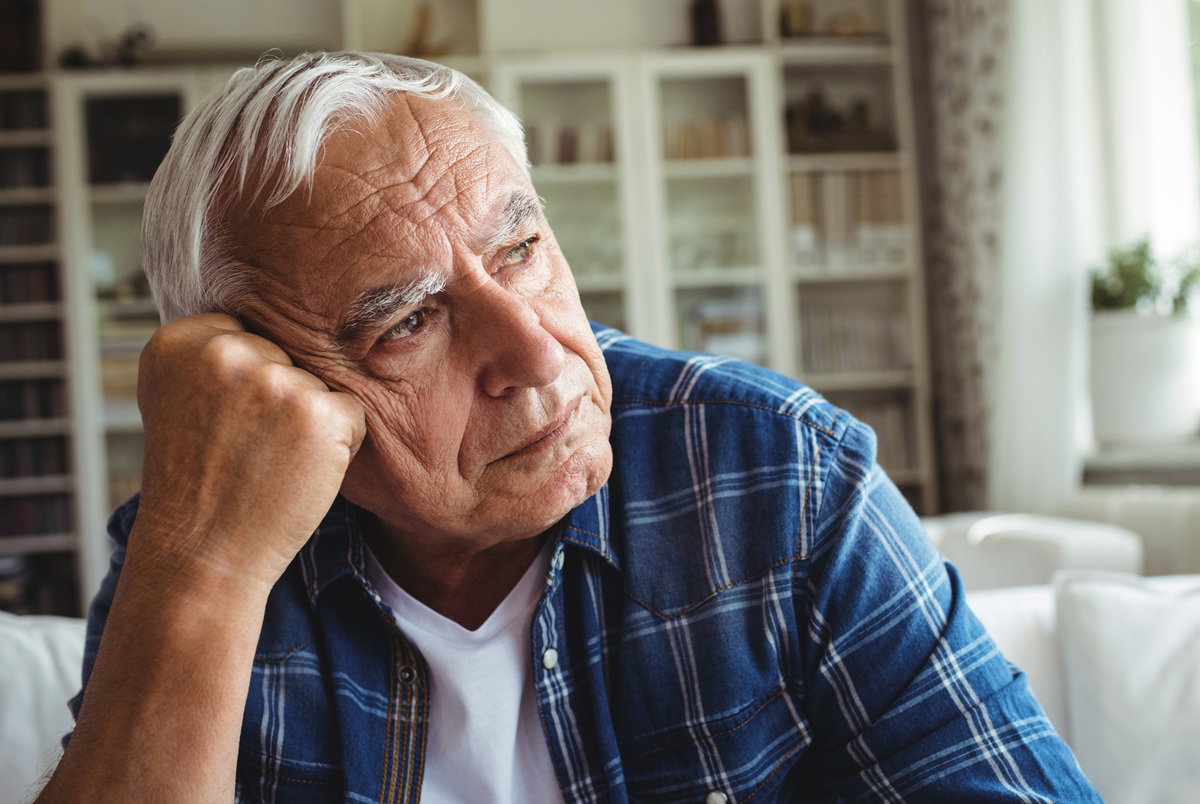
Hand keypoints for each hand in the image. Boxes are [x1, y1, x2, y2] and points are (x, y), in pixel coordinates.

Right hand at [132, 313, 365, 593]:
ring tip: (267, 462)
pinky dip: (338, 445)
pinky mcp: (319, 411)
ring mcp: (273, 379)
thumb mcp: (177, 400)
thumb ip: (210, 354)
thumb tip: (273, 317)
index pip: (245, 334)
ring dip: (308, 422)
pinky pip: (351, 411)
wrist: (200, 553)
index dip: (245, 384)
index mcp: (179, 340)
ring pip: (320, 384)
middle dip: (278, 400)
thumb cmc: (196, 482)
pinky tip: (297, 471)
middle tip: (244, 449)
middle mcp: (223, 351)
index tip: (221, 424)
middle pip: (286, 357)